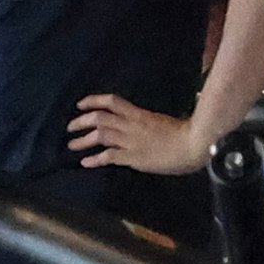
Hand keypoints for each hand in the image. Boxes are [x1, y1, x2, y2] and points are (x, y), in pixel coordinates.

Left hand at [68, 94, 208, 175]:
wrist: (193, 144)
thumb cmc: (184, 133)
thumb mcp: (161, 122)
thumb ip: (145, 123)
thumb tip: (136, 125)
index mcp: (139, 114)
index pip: (112, 102)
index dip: (93, 101)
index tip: (81, 104)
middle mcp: (131, 125)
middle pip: (99, 118)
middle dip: (81, 121)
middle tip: (70, 127)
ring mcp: (131, 141)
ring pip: (100, 135)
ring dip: (83, 140)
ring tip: (71, 146)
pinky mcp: (133, 157)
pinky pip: (109, 156)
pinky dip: (95, 159)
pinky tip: (85, 163)